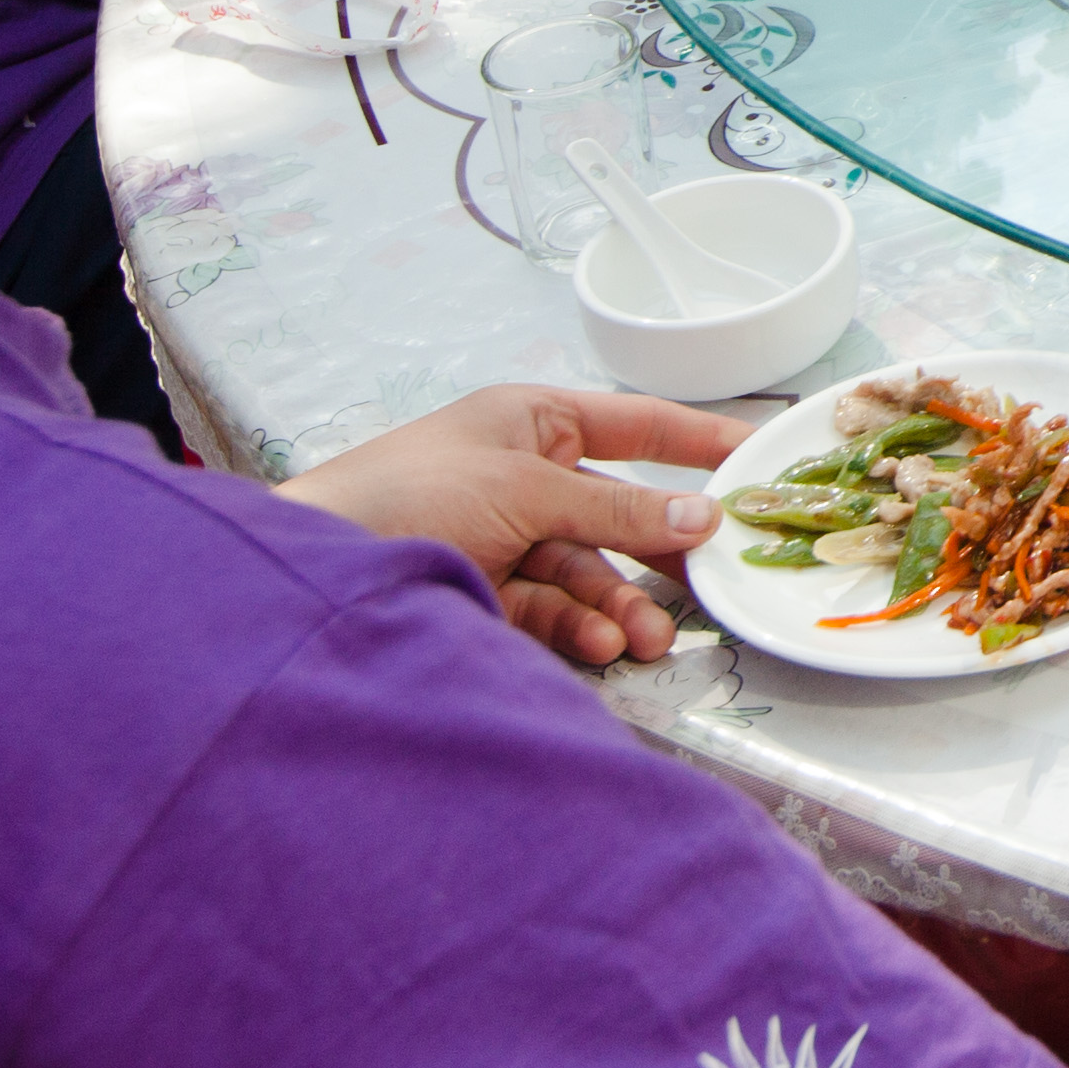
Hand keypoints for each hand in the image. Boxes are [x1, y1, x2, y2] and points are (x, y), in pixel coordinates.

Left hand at [279, 384, 741, 669]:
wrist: (310, 577)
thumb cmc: (404, 496)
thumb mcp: (523, 488)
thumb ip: (619, 507)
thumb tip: (704, 516)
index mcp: (529, 422)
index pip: (636, 424)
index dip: (697, 440)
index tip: (758, 459)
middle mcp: (521, 476)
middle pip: (618, 510)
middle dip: (658, 552)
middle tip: (710, 584)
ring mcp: (505, 540)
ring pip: (591, 570)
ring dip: (621, 605)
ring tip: (644, 639)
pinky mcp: (487, 597)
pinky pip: (555, 611)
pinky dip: (580, 628)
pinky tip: (597, 645)